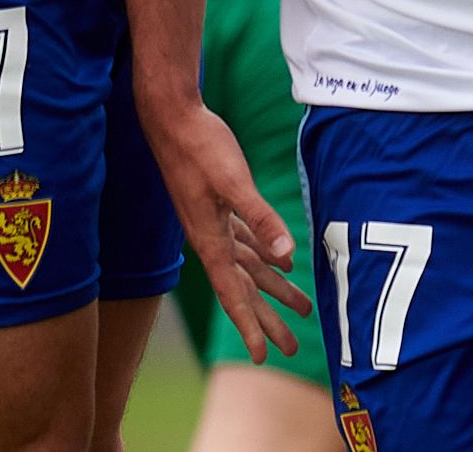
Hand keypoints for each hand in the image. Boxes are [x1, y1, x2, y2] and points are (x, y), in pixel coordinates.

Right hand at [144, 99, 310, 361]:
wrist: (172, 117)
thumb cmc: (200, 147)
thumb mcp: (234, 182)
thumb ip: (262, 218)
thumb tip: (287, 258)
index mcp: (210, 240)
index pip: (233, 294)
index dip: (249, 326)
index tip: (264, 355)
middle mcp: (210, 238)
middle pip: (243, 288)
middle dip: (267, 317)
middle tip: (291, 346)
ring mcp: (214, 222)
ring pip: (248, 266)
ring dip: (273, 288)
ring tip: (301, 307)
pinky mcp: (219, 204)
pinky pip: (245, 240)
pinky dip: (264, 253)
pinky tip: (282, 262)